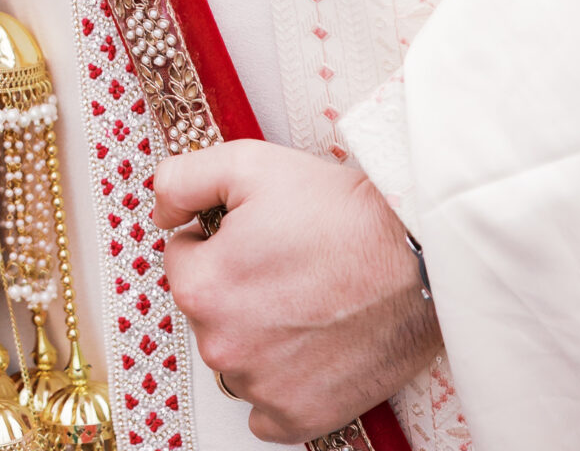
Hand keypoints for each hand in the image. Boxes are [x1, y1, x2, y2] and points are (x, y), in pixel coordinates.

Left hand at [154, 141, 438, 443]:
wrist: (418, 258)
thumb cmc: (342, 213)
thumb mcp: (248, 163)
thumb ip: (182, 180)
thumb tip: (160, 212)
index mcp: (203, 288)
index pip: (181, 257)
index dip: (216, 235)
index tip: (254, 231)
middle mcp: (224, 347)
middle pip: (209, 308)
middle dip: (235, 283)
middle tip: (285, 259)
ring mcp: (262, 388)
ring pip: (236, 355)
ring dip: (256, 331)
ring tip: (305, 297)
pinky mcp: (300, 416)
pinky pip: (265, 408)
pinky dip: (279, 382)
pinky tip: (307, 345)